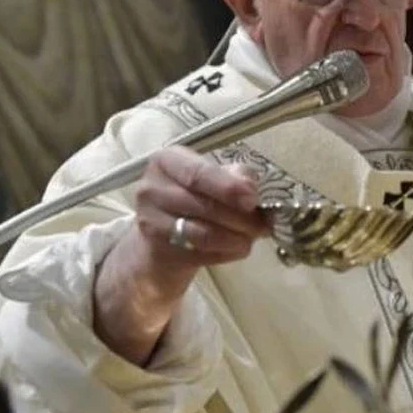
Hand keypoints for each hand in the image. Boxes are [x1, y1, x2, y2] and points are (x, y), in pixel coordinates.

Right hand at [94, 146, 268, 364]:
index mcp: (169, 160)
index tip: (251, 195)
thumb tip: (256, 185)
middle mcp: (151, 186)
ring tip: (251, 239)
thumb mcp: (216, 190)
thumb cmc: (198, 211)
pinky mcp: (154, 249)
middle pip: (204, 201)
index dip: (226, 183)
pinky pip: (195, 250)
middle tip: (265, 222)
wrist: (158, 252)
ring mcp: (147, 219)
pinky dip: (222, 252)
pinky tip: (234, 250)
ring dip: (235, 236)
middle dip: (241, 215)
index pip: (197, 169)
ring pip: (202, 227)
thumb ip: (235, 181)